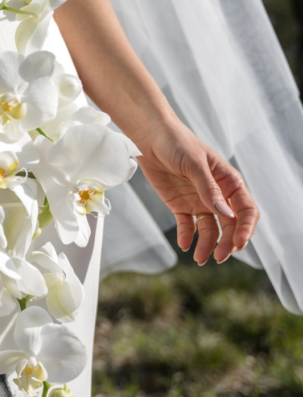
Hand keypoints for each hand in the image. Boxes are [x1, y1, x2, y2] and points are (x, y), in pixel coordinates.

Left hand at [135, 118, 258, 264]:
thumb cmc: (178, 144)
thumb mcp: (195, 164)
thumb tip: (226, 214)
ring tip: (200, 259)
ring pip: (210, 229)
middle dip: (227, 242)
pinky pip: (187, 225)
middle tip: (219, 257)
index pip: (246, 210)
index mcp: (229, 182)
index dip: (245, 228)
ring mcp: (199, 201)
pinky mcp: (180, 205)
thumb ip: (208, 189)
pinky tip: (184, 245)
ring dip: (208, 245)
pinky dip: (187, 236)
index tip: (238, 243)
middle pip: (229, 225)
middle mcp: (217, 195)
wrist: (151, 137)